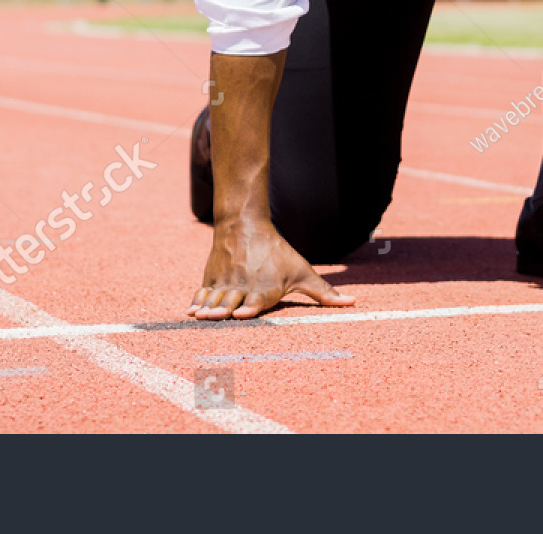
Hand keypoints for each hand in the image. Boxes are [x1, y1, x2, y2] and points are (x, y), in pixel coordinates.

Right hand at [188, 217, 354, 319]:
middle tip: (216, 316)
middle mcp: (245, 284)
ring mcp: (227, 281)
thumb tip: (353, 303)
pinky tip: (190, 311)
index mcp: (267, 286)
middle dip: (224, 308)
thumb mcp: (302, 272)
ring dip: (208, 307)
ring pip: (216, 297)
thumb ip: (324, 292)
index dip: (250, 306)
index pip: (258, 298)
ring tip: (199, 316)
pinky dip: (197, 301)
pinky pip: (204, 292)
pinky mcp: (212, 278)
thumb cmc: (278, 253)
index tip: (242, 312)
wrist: (245, 225)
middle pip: (233, 300)